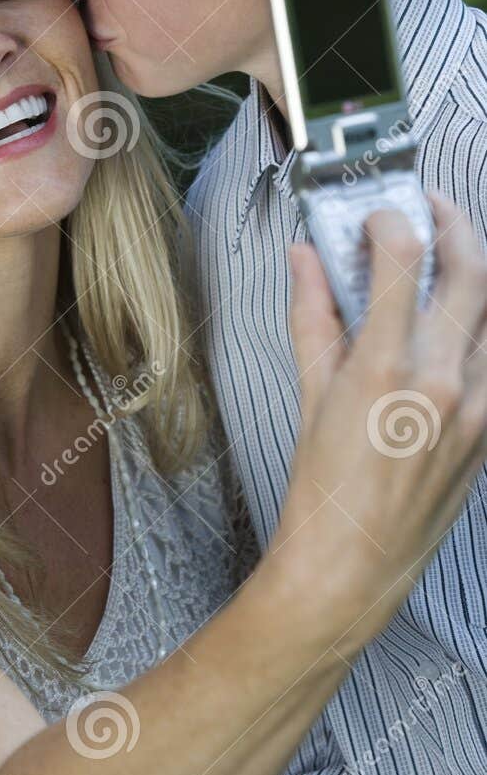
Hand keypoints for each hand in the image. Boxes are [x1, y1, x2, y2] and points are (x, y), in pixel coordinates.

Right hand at [278, 198, 486, 636]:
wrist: (352, 566)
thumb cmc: (323, 490)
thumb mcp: (311, 395)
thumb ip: (313, 317)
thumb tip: (306, 259)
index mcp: (386, 367)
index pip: (404, 260)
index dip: (392, 222)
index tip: (377, 215)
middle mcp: (442, 380)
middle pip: (471, 272)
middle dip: (453, 225)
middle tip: (431, 209)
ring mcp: (477, 407)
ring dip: (476, 275)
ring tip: (451, 259)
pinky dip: (482, 331)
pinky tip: (459, 326)